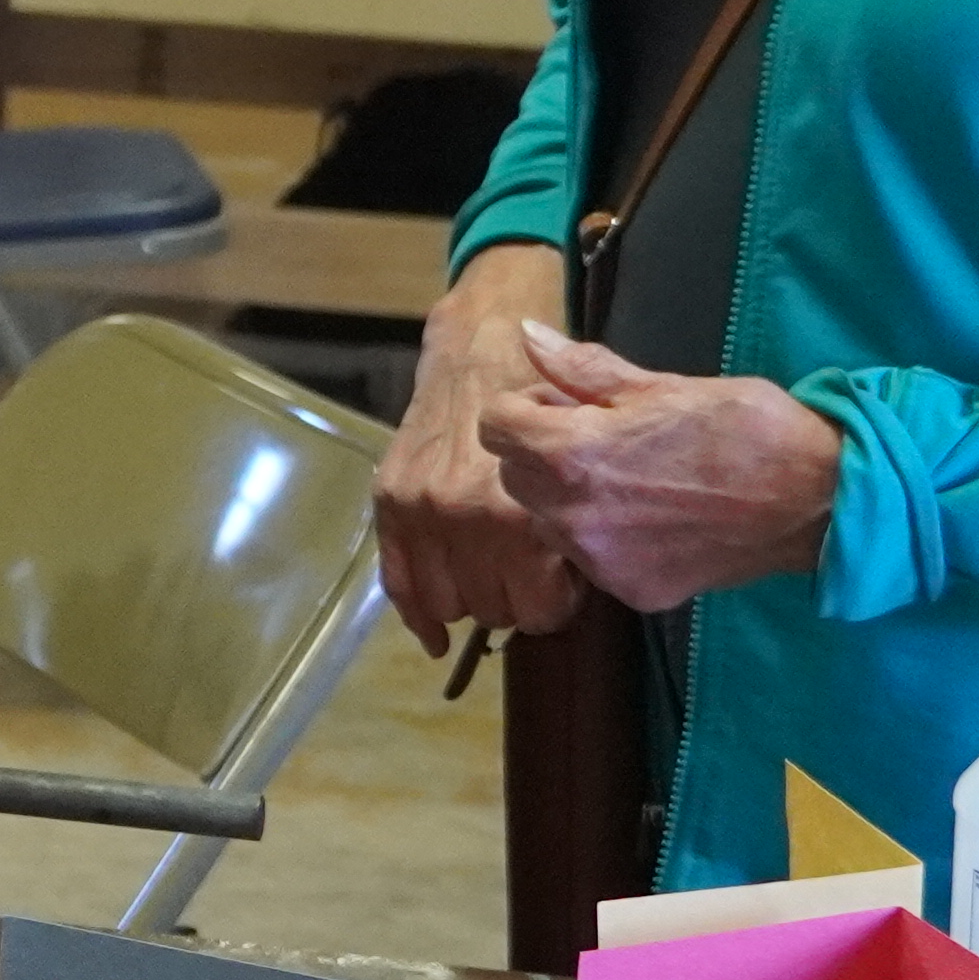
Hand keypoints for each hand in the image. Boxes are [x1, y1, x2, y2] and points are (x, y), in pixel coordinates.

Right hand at [377, 242, 585, 655]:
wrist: (486, 343)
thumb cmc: (548, 401)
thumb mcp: (587, 462)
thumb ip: (581, 526)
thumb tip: (581, 587)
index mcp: (521, 512)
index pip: (540, 611)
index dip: (556, 603)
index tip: (562, 582)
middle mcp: (466, 517)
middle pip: (493, 610)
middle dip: (516, 601)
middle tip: (530, 575)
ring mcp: (423, 510)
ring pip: (449, 603)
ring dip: (473, 600)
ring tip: (494, 574)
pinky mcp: (391, 500)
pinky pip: (398, 579)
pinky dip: (418, 616)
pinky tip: (435, 636)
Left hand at [477, 322, 842, 610]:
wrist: (816, 498)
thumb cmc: (744, 427)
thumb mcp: (662, 384)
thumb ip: (581, 369)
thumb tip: (528, 336)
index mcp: (571, 454)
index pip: (494, 426)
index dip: (526, 407)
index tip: (566, 404)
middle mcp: (573, 516)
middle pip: (513, 476)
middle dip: (542, 451)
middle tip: (601, 437)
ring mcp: (602, 562)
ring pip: (548, 522)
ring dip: (569, 498)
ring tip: (630, 479)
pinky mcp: (632, 593)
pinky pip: (590, 560)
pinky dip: (606, 539)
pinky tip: (652, 518)